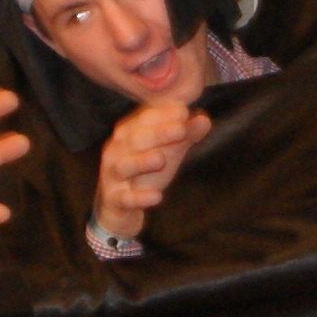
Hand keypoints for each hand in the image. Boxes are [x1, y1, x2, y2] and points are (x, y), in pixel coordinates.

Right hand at [89, 100, 209, 248]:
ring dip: (142, 161)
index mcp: (128, 133)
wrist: (120, 205)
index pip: (144, 118)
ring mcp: (112, 175)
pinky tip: (157, 196)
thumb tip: (204, 119)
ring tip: (161, 160)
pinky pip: (125, 198)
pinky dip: (139, 197)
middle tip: (181, 129)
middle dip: (158, 133)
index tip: (184, 111)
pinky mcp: (114, 199)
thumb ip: (184, 135)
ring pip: (124, 166)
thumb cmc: (144, 170)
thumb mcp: (167, 151)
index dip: (163, 114)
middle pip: (135, 139)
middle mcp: (116, 151)